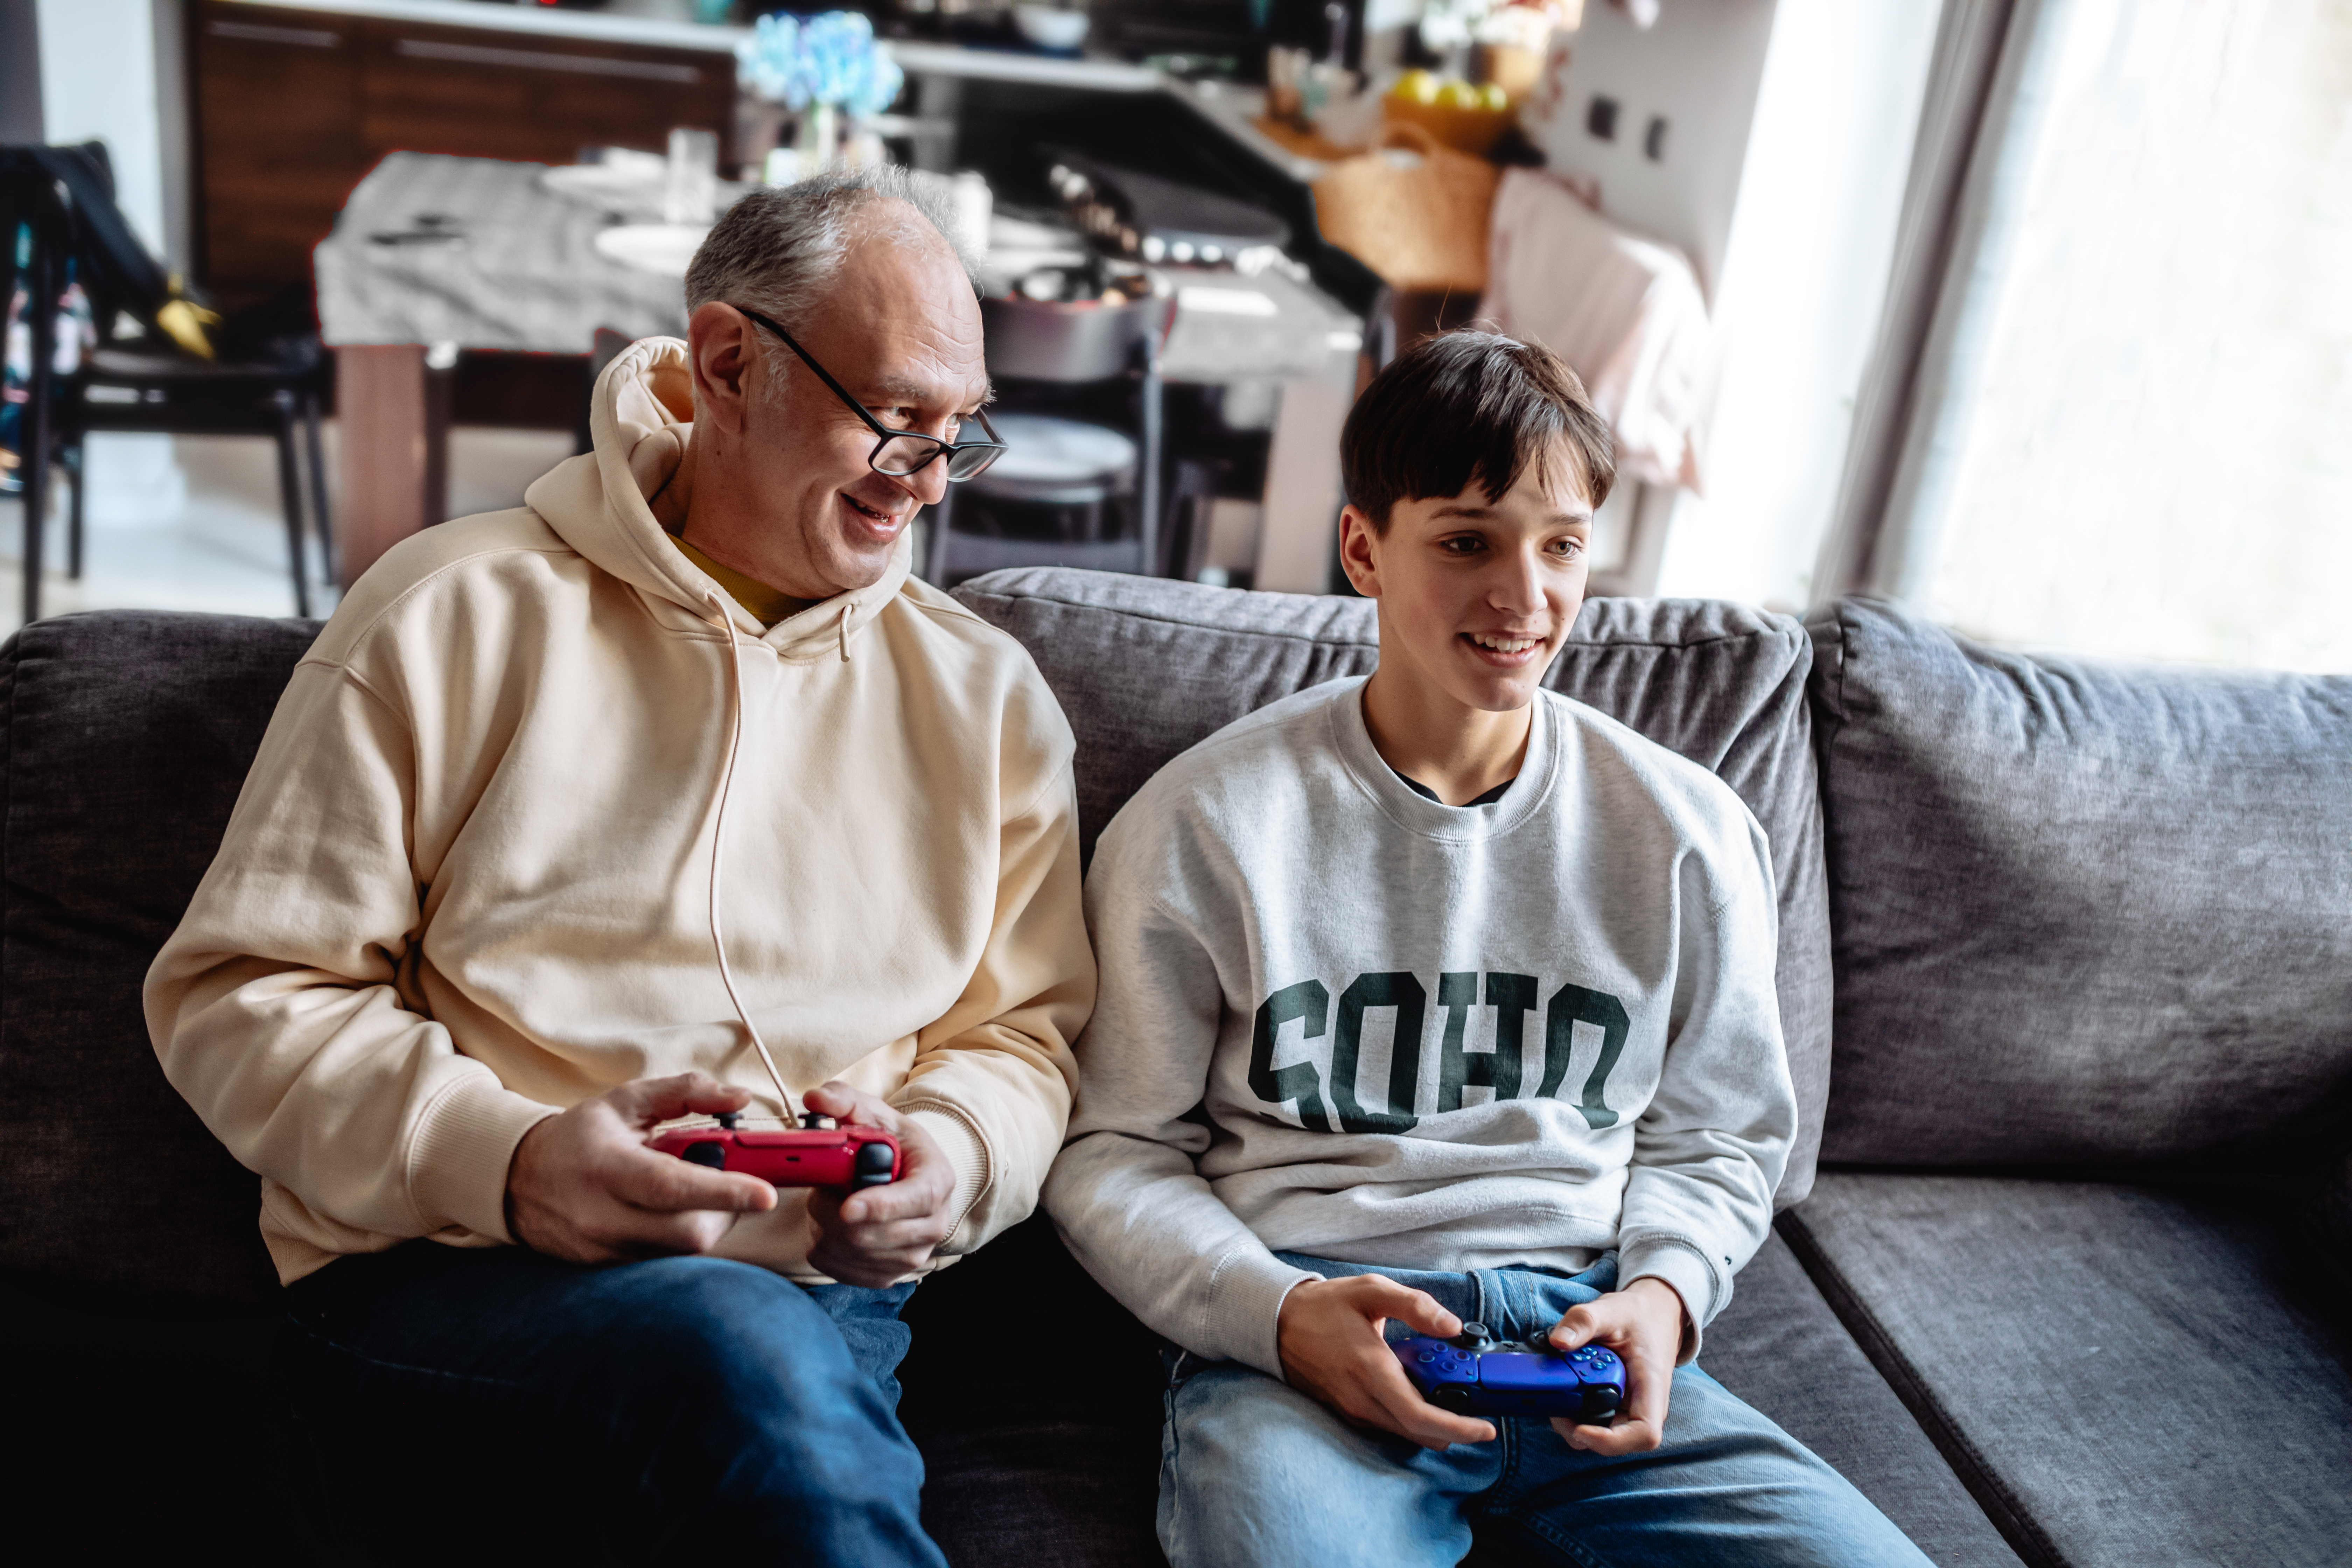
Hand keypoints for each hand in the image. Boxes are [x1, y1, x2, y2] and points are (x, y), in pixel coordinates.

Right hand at [505, 1071, 777, 1263]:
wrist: (516, 1180)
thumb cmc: (580, 1137)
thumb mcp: (627, 1100)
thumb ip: (686, 1092)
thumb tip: (739, 1099)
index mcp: (607, 1167)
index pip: (672, 1187)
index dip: (725, 1192)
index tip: (767, 1193)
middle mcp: (603, 1217)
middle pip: (688, 1233)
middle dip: (727, 1210)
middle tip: (732, 1184)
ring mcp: (603, 1250)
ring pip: (681, 1250)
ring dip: (707, 1222)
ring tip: (695, 1192)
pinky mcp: (606, 1268)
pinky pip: (663, 1261)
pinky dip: (681, 1236)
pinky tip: (672, 1212)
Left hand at [801, 1081, 958, 1287]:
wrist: (908, 1178)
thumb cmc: (893, 1145)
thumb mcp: (876, 1114)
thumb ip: (845, 1101)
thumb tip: (814, 1098)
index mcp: (937, 1181)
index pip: (914, 1201)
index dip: (879, 1206)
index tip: (846, 1206)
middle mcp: (932, 1226)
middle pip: (870, 1234)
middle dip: (831, 1211)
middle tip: (823, 1186)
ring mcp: (911, 1256)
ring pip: (848, 1253)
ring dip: (824, 1227)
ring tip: (830, 1201)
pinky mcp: (887, 1276)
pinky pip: (838, 1270)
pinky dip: (823, 1246)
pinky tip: (830, 1224)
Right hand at [1276, 1275, 1497, 1449]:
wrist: (1277, 1322)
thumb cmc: (1325, 1305)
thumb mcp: (1371, 1290)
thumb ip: (1415, 1305)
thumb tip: (1452, 1326)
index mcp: (1372, 1371)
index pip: (1422, 1418)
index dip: (1459, 1429)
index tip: (1486, 1428)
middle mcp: (1363, 1401)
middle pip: (1420, 1434)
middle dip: (1453, 1426)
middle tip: (1471, 1399)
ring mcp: (1354, 1411)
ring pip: (1405, 1433)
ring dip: (1432, 1420)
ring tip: (1441, 1384)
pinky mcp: (1348, 1413)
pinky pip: (1389, 1426)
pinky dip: (1411, 1417)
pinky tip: (1415, 1387)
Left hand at [1544, 1277, 1687, 1453]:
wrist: (1652, 1315)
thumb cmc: (1638, 1316)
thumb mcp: (1611, 1310)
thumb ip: (1584, 1321)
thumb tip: (1558, 1341)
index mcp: (1652, 1387)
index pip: (1644, 1433)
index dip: (1611, 1441)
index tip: (1579, 1428)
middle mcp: (1643, 1406)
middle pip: (1616, 1441)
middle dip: (1579, 1430)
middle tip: (1554, 1404)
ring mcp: (1629, 1409)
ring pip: (1600, 1433)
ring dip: (1573, 1419)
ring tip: (1557, 1389)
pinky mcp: (1615, 1406)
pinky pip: (1593, 1419)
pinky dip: (1575, 1409)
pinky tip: (1565, 1386)